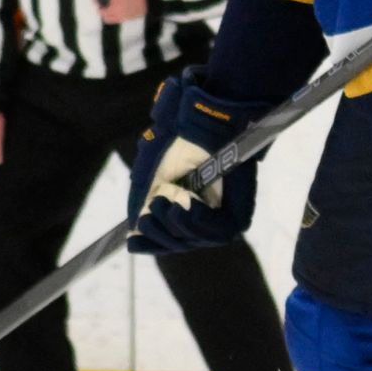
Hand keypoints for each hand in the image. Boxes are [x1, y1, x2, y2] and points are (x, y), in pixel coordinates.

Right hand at [124, 71, 257, 253]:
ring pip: (196, 240)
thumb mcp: (152, 179)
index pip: (170, 240)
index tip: (131, 242)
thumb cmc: (179, 146)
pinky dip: (197, 220)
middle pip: (181, 244)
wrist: (203, 126)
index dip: (151, 244)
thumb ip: (144, 205)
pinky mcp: (240, 216)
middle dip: (160, 233)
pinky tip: (187, 205)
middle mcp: (207, 220)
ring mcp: (225, 220)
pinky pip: (217, 231)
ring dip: (175, 223)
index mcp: (188, 213)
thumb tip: (134, 232)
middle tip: (151, 210)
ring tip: (165, 202)